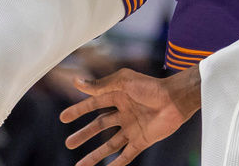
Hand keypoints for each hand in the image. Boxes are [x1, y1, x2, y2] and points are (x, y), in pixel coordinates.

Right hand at [59, 67, 198, 165]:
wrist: (175, 100)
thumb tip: (76, 81)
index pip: (93, 105)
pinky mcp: (142, 140)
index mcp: (118, 96)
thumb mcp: (123, 82)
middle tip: (68, 143)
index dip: (78, 111)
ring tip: (79, 165)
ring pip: (109, 144)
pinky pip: (127, 155)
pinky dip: (117, 164)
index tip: (63, 118)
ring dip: (95, 155)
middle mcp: (123, 113)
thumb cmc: (150, 87)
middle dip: (83, 135)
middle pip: (99, 127)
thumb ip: (100, 85)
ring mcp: (132, 128)